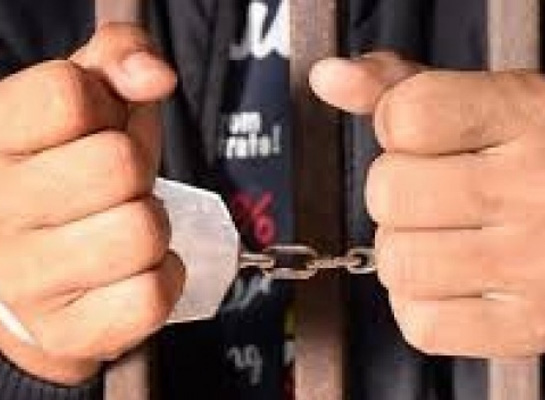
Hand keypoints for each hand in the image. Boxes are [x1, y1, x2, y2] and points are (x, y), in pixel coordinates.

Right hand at [0, 24, 182, 383]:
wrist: (43, 268)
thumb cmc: (70, 171)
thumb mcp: (87, 101)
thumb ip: (119, 59)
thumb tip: (155, 76)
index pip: (66, 94)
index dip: (106, 107)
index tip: (97, 128)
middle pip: (117, 166)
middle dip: (137, 173)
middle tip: (117, 188)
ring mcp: (26, 280)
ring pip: (141, 233)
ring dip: (152, 227)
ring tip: (122, 227)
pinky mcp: (67, 331)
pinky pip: (152, 295)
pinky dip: (163, 278)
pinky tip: (132, 271)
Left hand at [311, 52, 544, 369]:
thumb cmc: (513, 169)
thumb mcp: (466, 108)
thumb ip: (394, 87)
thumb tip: (328, 78)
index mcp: (531, 114)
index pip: (405, 114)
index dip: (395, 129)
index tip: (421, 138)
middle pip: (389, 193)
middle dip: (394, 198)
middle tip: (436, 199)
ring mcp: (544, 263)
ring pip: (397, 262)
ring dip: (404, 254)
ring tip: (446, 242)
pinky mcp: (529, 325)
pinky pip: (418, 321)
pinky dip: (420, 305)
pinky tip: (456, 283)